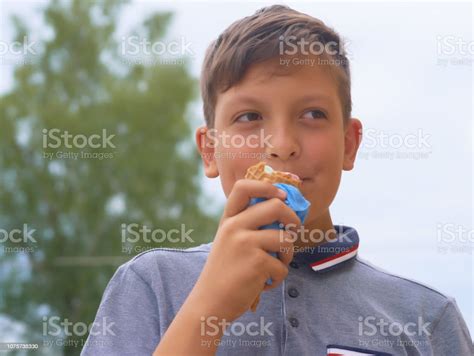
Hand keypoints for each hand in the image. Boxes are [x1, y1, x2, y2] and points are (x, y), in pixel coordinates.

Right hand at [190, 179, 300, 321]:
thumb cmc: (226, 271)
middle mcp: (234, 227)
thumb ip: (248, 225)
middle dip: (293, 218)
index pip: (243, 187)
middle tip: (293, 230)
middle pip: (276, 206)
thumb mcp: (229, 240)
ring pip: (285, 238)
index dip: (267, 186)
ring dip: (287, 255)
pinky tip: (264, 283)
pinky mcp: (257, 263)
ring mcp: (245, 243)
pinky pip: (282, 265)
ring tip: (275, 265)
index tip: (281, 196)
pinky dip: (278, 277)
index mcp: (228, 219)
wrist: (210, 302)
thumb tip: (284, 209)